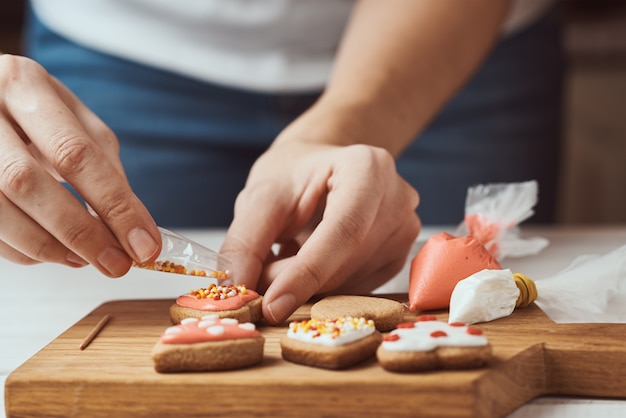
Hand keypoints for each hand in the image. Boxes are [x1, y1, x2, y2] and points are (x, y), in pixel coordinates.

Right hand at [0, 55, 159, 275]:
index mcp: (24, 86)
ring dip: (49, 247)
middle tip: (116, 263)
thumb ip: (104, 164)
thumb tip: (132, 223)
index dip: (114, 205)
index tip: (144, 244)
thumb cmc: (35, 112)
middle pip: (28, 183)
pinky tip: (53, 250)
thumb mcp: (74, 120)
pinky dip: (25, 249)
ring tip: (85, 259)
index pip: (75, 154)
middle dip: (81, 233)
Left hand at [221, 141, 420, 323]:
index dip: (307, 272)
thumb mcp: (260, 199)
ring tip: (284, 257)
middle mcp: (397, 198)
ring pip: (351, 282)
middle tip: (258, 280)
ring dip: (307, 286)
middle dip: (297, 281)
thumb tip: (236, 289)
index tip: (271, 305)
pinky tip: (309, 263)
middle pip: (347, 260)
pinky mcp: (398, 257)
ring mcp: (404, 229)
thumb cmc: (292, 178)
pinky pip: (357, 289)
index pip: (344, 230)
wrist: (319, 172)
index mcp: (368, 167)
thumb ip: (246, 242)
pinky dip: (324, 287)